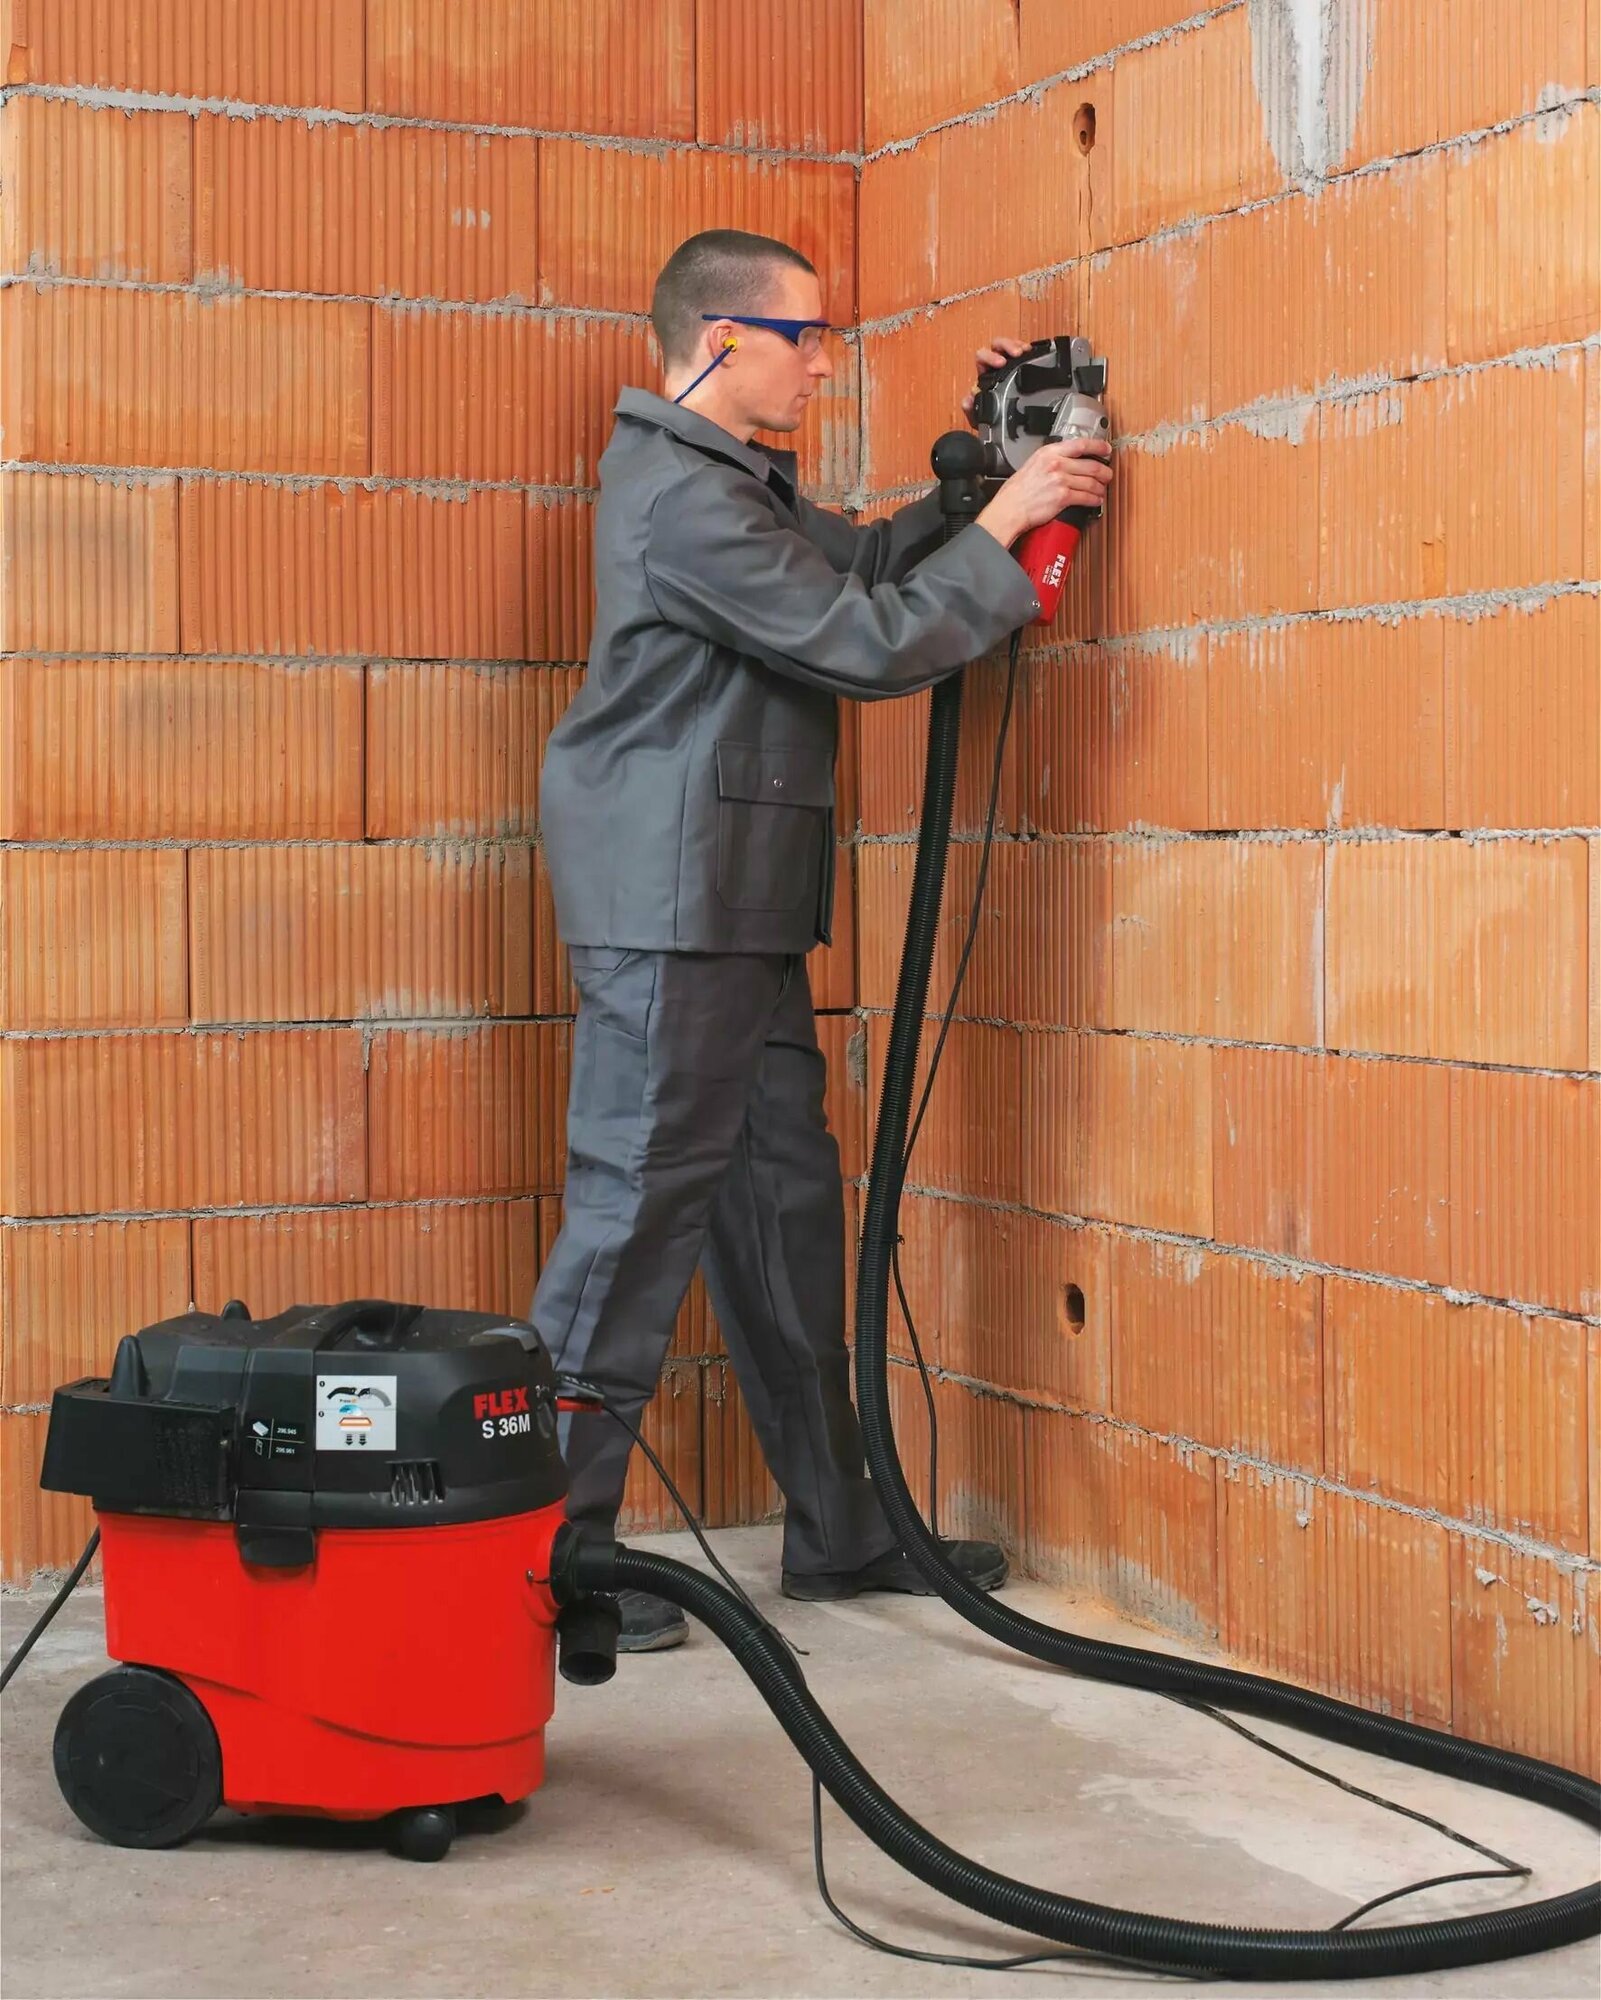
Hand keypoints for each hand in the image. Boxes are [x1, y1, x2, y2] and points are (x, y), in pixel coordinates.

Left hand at [961, 335, 1029, 425]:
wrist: (1007, 427)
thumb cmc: (993, 419)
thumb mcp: (981, 418)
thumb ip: (972, 410)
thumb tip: (968, 400)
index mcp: (985, 376)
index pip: (982, 358)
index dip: (989, 357)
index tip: (1000, 363)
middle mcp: (995, 366)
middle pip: (996, 346)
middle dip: (1006, 346)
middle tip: (1016, 354)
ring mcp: (1009, 363)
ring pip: (1009, 345)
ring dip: (1016, 345)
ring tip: (1025, 351)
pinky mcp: (1021, 364)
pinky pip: (1022, 351)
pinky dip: (1025, 349)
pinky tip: (1031, 352)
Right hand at [975, 439, 1113, 545]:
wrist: (1010, 508)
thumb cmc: (1017, 490)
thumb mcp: (1033, 464)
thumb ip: (1051, 459)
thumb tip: (1068, 460)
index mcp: (1050, 453)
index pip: (1081, 444)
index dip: (1098, 446)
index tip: (1106, 449)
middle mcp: (1057, 464)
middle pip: (1091, 465)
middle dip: (1104, 472)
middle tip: (1107, 475)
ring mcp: (1061, 480)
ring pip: (1091, 482)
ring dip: (1101, 488)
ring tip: (1102, 490)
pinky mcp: (1063, 497)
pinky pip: (1086, 497)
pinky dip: (1094, 500)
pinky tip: (1096, 501)